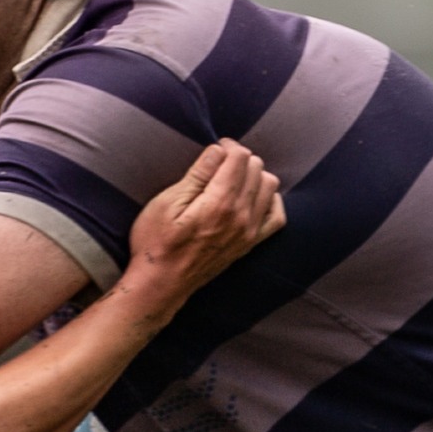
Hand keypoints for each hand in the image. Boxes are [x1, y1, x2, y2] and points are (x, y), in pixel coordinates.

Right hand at [124, 140, 282, 307]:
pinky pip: (276, 215)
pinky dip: (269, 200)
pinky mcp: (250, 243)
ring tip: (232, 178)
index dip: (227, 146)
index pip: (240, 157)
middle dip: (239, 158)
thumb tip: (217, 151)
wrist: (161, 284)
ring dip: (254, 175)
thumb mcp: (166, 203)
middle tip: (219, 161)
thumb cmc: (156, 244)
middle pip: (257, 168)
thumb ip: (196, 175)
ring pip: (270, 185)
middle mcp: (241, 215)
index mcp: (219, 202)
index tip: (214, 149)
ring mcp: (249, 231)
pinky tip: (251, 197)